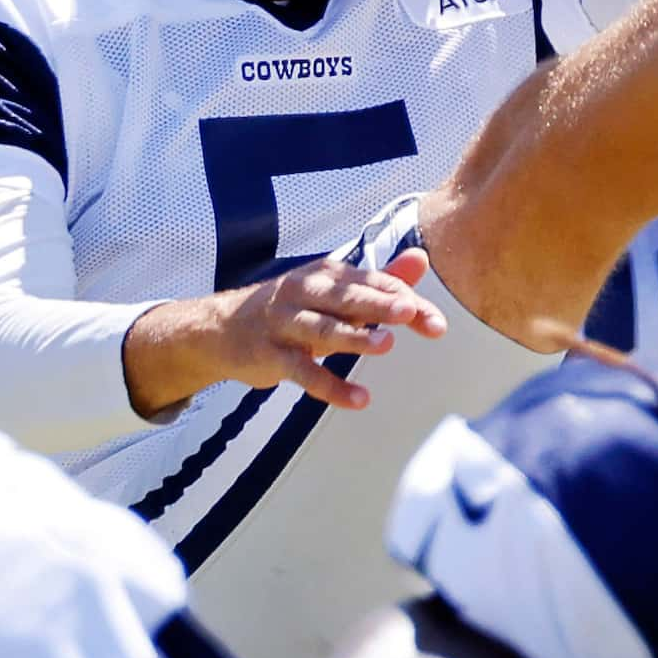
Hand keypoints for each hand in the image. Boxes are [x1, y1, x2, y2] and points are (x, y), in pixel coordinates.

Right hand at [130, 248, 447, 417]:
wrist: (220, 329)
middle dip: (379, 304)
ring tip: (386, 345)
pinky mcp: (270, 355)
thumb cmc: (291, 309)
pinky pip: (304, 373)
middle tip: (410, 312)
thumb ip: (380, 279)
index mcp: (326, 274)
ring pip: (322, 330)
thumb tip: (422, 258)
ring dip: (353, 337)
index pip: (373, 284)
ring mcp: (285, 323)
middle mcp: (305, 292)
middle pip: (347, 298)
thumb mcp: (333, 291)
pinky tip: (360, 399)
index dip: (405, 301)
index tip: (436, 325)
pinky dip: (331, 386)